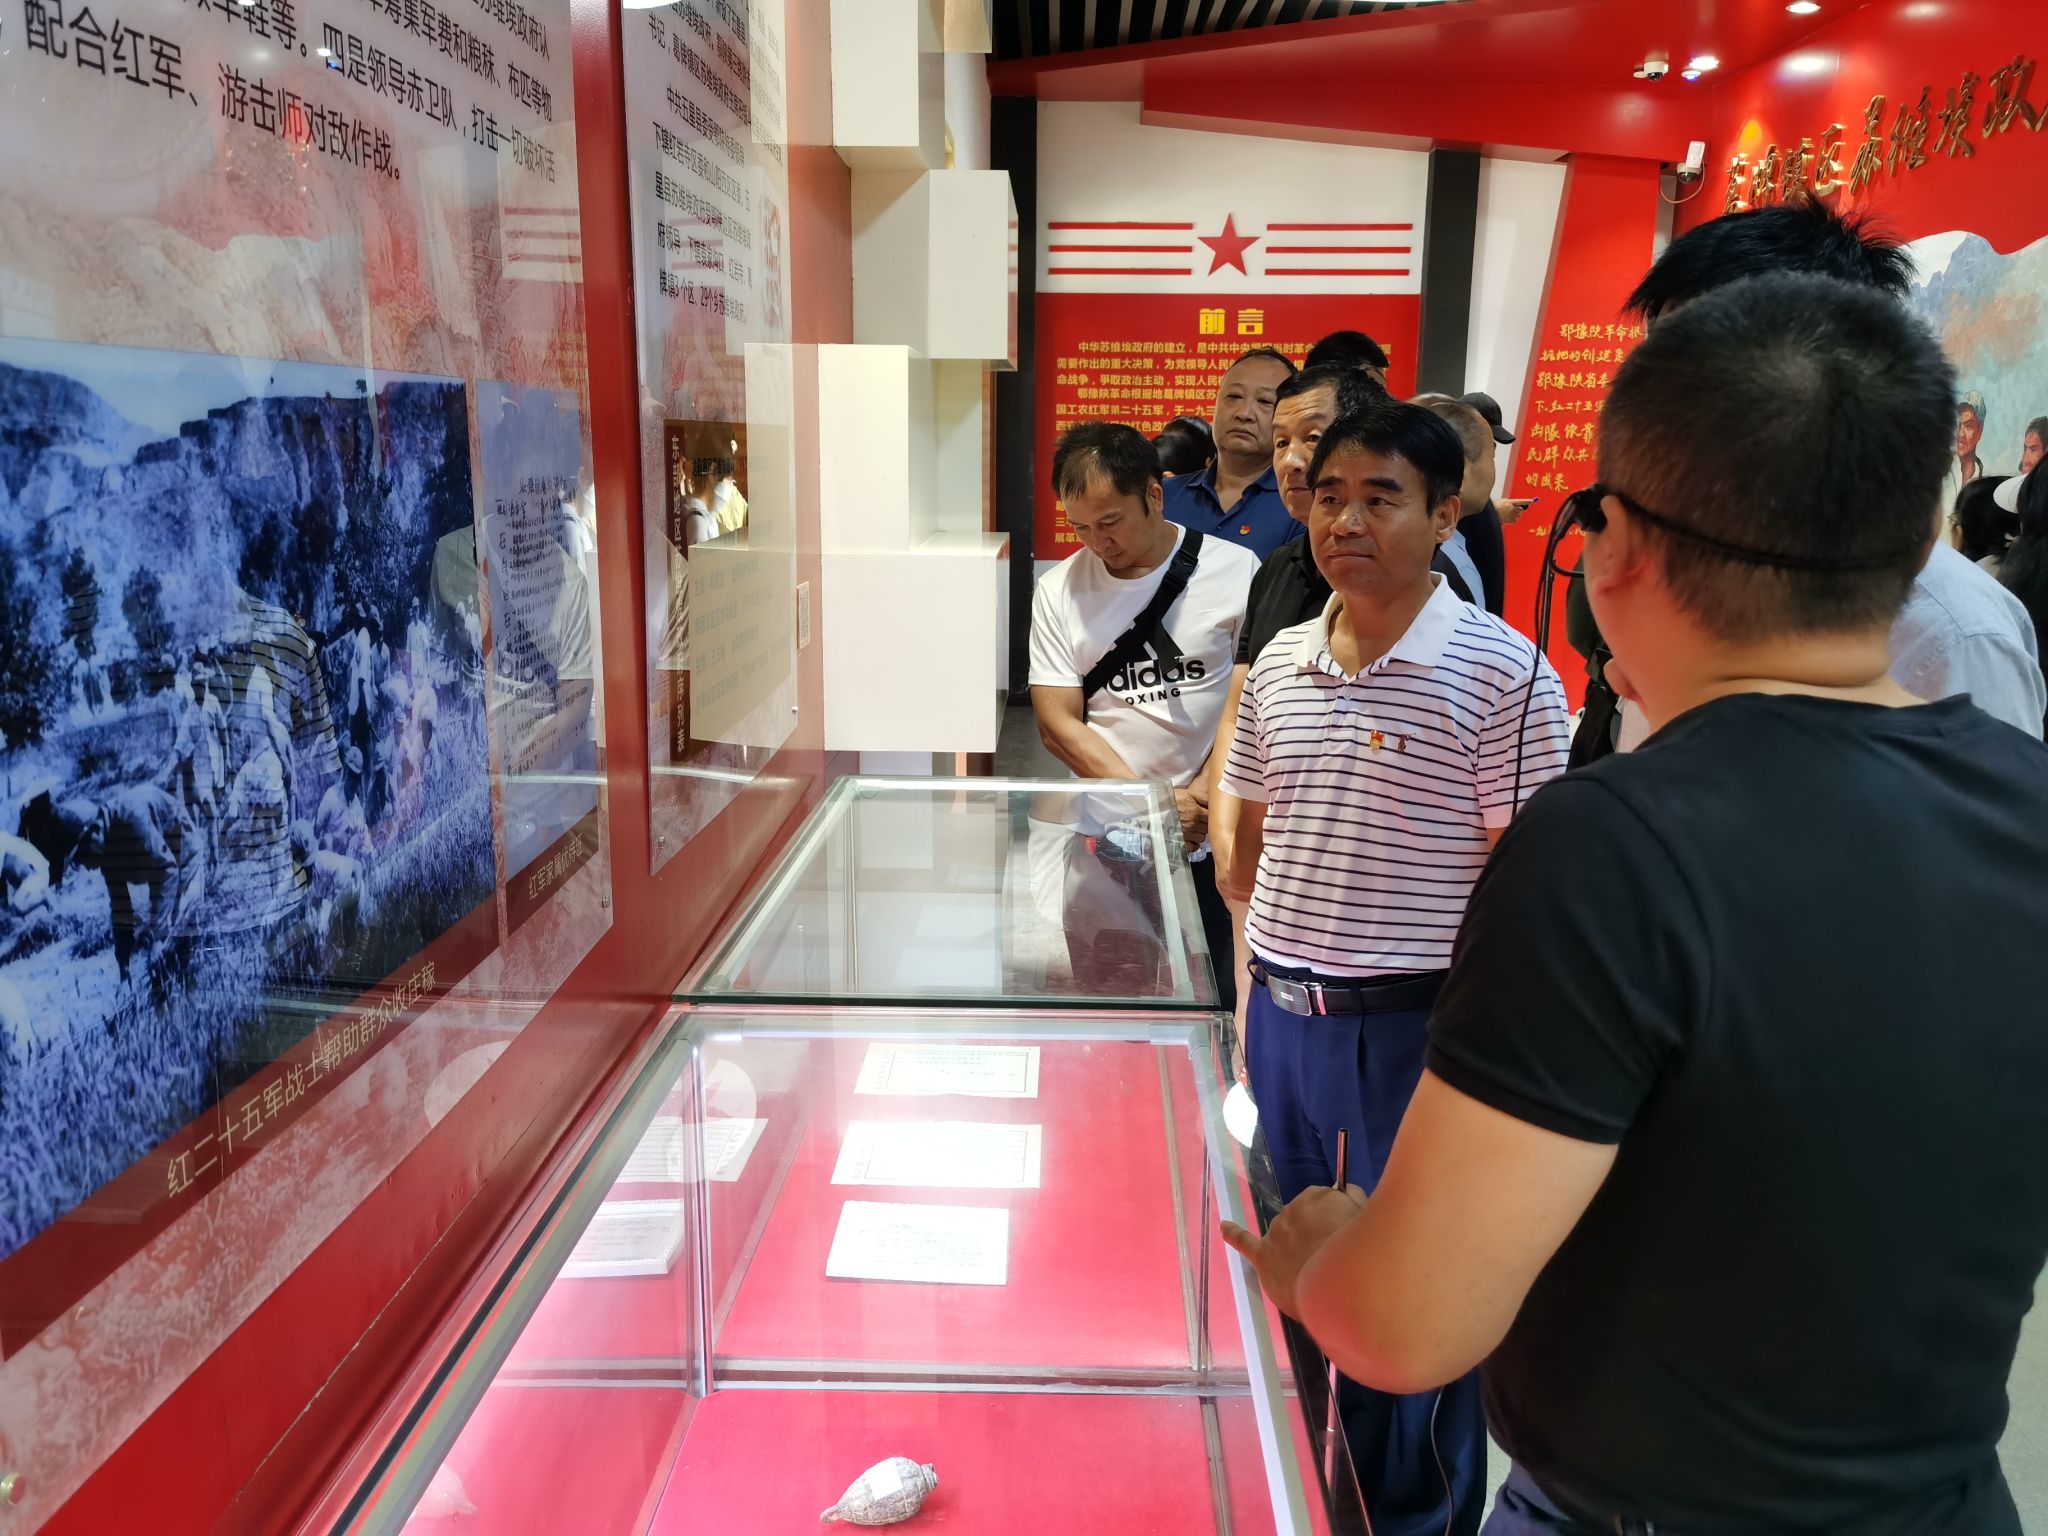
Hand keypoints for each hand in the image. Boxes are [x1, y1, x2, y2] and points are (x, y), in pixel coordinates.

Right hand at [1173, 786, 1208, 849]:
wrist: (1154, 810)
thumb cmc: (1170, 800)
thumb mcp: (1188, 794)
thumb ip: (1203, 798)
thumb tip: (1214, 800)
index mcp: (1197, 812)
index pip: (1213, 818)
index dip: (1211, 816)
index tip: (1207, 814)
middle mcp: (1194, 825)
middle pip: (1208, 828)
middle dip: (1205, 825)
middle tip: (1200, 821)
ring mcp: (1187, 834)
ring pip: (1202, 838)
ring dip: (1199, 834)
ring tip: (1194, 829)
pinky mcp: (1181, 841)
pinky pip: (1193, 847)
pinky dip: (1194, 844)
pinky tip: (1191, 838)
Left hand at [1220, 1184, 1366, 1318]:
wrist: (1335, 1286)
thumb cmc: (1358, 1253)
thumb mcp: (1367, 1219)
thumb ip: (1355, 1202)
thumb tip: (1346, 1194)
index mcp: (1322, 1197)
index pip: (1329, 1201)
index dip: (1336, 1219)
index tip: (1345, 1234)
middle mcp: (1295, 1209)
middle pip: (1305, 1218)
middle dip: (1317, 1233)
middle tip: (1334, 1256)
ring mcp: (1277, 1232)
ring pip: (1285, 1233)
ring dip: (1294, 1244)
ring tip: (1311, 1267)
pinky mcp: (1263, 1256)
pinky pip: (1245, 1241)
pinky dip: (1234, 1234)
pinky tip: (1224, 1228)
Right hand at [1497, 497, 1533, 524]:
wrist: (1491, 516)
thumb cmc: (1495, 508)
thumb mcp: (1502, 501)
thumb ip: (1510, 502)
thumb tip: (1516, 504)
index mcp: (1511, 502)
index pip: (1522, 501)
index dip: (1528, 501)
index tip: (1533, 501)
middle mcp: (1514, 508)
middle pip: (1521, 509)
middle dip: (1519, 509)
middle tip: (1512, 510)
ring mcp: (1514, 515)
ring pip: (1519, 514)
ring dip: (1515, 514)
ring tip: (1507, 514)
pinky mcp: (1513, 521)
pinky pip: (1516, 519)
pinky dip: (1513, 519)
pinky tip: (1506, 518)